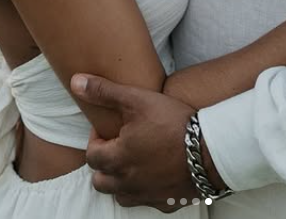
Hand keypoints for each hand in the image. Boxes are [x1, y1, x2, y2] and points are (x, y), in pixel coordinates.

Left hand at [70, 74, 204, 211]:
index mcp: (117, 159)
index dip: (97, 139)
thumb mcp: (136, 99)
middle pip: (100, 181)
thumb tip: (76, 82)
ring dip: (121, 180)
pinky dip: (145, 190)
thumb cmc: (171, 122)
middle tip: (120, 144)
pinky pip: (147, 201)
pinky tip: (157, 173)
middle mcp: (127, 183)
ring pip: (120, 195)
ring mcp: (146, 196)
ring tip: (135, 159)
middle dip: (104, 164)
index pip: (91, 155)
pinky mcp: (166, 203)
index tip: (111, 127)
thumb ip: (105, 92)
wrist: (210, 150)